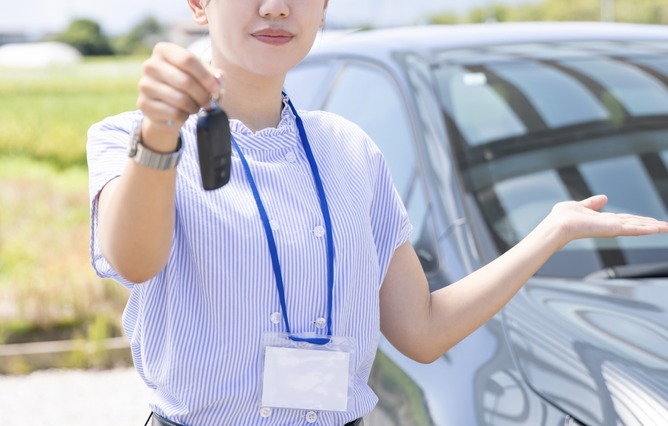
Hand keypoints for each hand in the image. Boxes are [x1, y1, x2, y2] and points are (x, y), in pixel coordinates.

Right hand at [136, 42, 221, 150]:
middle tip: (208, 103)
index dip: (206, 76)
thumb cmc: (185, 86)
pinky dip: (184, 116)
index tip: (216, 88)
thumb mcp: (200, 75)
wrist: (165, 108)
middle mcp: (150, 65)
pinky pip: (172, 113)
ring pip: (180, 99)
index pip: (188, 59)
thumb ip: (212, 75)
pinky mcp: (144, 104)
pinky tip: (184, 114)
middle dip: (202, 95)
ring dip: (194, 107)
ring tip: (196, 107)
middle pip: (185, 81)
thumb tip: (220, 78)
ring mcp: (145, 85)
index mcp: (163, 50)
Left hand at [547, 194, 667, 246]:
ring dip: (655, 227)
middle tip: (666, 226)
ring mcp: (613, 228)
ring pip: (639, 227)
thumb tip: (604, 197)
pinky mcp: (614, 230)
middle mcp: (610, 225)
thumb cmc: (563, 217)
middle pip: (636, 224)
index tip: (651, 220)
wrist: (559, 225)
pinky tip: (661, 228)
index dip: (639, 219)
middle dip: (651, 225)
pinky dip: (650, 229)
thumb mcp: (581, 205)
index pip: (626, 219)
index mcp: (603, 220)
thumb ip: (593, 203)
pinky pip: (636, 229)